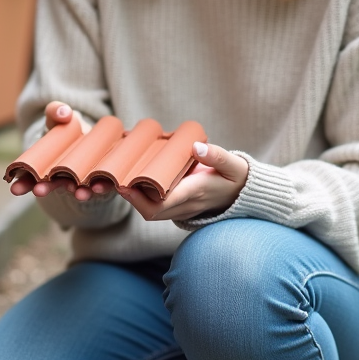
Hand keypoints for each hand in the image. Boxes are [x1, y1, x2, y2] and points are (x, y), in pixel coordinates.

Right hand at [9, 101, 116, 201]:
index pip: (30, 177)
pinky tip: (98, 188)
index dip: (23, 183)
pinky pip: (99, 186)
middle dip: (44, 189)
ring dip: (76, 192)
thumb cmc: (69, 128)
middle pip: (50, 186)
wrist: (93, 136)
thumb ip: (56, 112)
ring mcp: (80, 181)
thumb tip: (64, 113)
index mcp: (44, 166)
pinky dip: (100, 188)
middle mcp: (61, 177)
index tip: (14, 188)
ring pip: (76, 189)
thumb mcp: (59, 118)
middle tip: (38, 191)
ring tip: (78, 194)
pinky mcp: (99, 180)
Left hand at [117, 141, 248, 221]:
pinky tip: (132, 180)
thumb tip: (196, 147)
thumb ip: (216, 156)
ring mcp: (183, 208)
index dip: (140, 199)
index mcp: (195, 194)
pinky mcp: (180, 205)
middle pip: (152, 212)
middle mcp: (186, 205)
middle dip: (131, 200)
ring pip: (153, 211)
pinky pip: (157, 206)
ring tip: (117, 180)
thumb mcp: (233, 164)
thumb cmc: (237, 176)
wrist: (245, 193)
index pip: (163, 204)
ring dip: (134, 199)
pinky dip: (142, 197)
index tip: (125, 185)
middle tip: (113, 182)